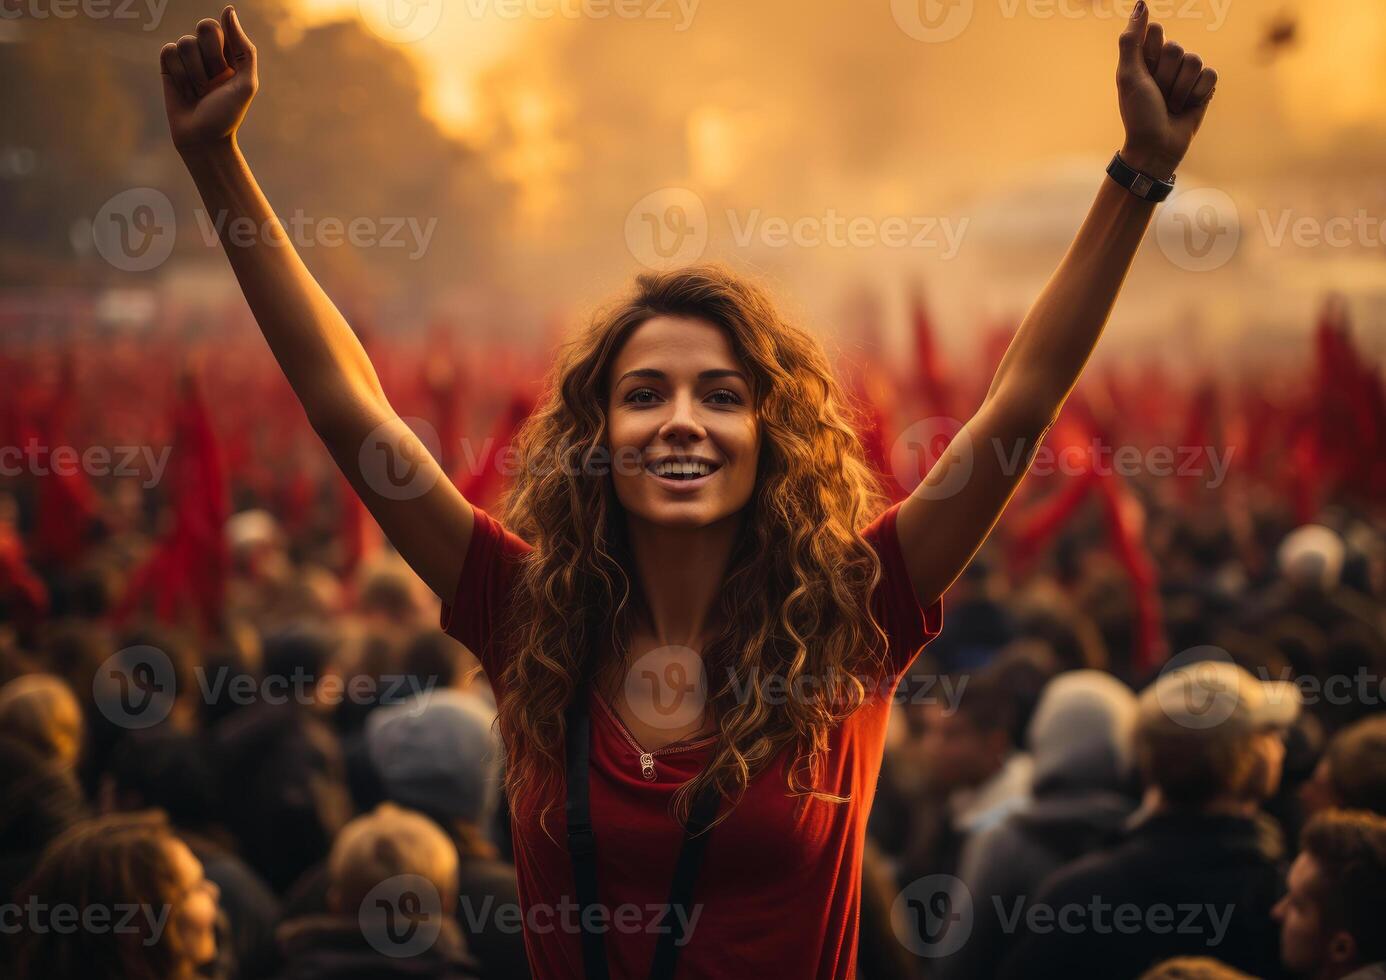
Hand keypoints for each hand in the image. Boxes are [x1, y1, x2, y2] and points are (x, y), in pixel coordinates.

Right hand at [160, 5, 257, 152]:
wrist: (203, 138)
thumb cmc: (228, 114)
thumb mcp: (246, 83)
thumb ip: (243, 47)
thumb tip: (228, 9)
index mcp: (229, 53)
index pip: (220, 27)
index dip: (221, 48)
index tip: (224, 69)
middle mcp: (208, 51)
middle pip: (204, 27)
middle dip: (211, 57)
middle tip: (214, 81)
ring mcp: (187, 57)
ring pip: (186, 43)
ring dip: (195, 73)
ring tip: (199, 92)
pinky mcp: (168, 66)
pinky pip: (169, 52)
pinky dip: (178, 74)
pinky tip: (184, 90)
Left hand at [1115, 1, 1216, 180]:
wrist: (1156, 146)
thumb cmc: (1138, 113)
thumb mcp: (1129, 75)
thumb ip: (1132, 39)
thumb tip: (1141, 2)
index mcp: (1145, 56)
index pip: (1156, 31)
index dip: (1150, 53)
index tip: (1142, 73)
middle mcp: (1167, 62)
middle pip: (1176, 47)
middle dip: (1165, 75)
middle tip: (1157, 95)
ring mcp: (1186, 74)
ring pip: (1194, 60)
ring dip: (1180, 88)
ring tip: (1171, 104)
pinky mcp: (1204, 86)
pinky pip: (1210, 74)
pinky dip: (1197, 93)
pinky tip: (1187, 106)